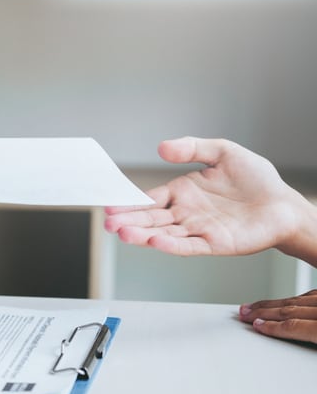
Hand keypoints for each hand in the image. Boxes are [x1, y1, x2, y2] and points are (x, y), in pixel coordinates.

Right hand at [104, 137, 310, 256]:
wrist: (285, 204)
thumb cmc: (257, 180)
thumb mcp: (223, 152)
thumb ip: (192, 148)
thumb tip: (161, 148)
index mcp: (182, 192)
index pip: (149, 199)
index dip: (130, 203)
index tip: (111, 206)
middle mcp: (186, 213)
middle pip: (151, 219)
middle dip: (128, 221)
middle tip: (108, 224)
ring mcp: (198, 230)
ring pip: (164, 234)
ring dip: (143, 235)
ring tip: (123, 234)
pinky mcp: (215, 244)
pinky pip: (189, 245)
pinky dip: (171, 245)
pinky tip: (155, 242)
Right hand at [239, 290, 316, 344]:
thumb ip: (311, 339)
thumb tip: (289, 337)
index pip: (292, 326)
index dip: (271, 327)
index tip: (255, 325)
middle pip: (289, 310)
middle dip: (263, 311)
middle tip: (245, 312)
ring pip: (295, 300)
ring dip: (273, 303)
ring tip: (257, 305)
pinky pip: (309, 294)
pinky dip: (293, 298)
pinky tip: (287, 300)